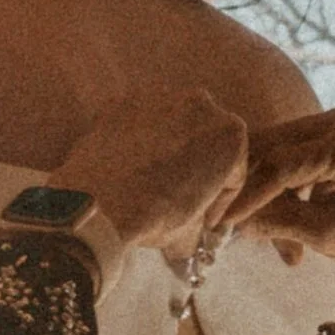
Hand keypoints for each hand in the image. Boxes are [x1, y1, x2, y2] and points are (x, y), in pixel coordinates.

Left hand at [45, 88, 248, 260]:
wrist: (100, 203)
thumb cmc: (155, 215)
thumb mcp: (190, 229)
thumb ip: (197, 223)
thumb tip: (188, 237)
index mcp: (231, 133)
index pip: (233, 171)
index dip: (219, 200)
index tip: (205, 218)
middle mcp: (200, 104)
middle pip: (203, 140)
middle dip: (194, 165)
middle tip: (178, 195)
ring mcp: (159, 97)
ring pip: (170, 126)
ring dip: (166, 148)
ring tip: (148, 181)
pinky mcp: (123, 101)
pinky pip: (136, 123)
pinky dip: (134, 141)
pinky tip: (124, 168)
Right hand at [232, 106, 334, 283]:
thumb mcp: (328, 236)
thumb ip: (279, 224)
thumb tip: (230, 223)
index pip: (283, 165)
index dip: (247, 195)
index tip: (221, 221)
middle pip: (273, 148)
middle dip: (243, 185)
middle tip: (216, 218)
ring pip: (276, 150)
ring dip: (256, 186)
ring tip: (238, 223)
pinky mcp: (332, 135)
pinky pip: (290, 154)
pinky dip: (275, 184)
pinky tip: (263, 214)